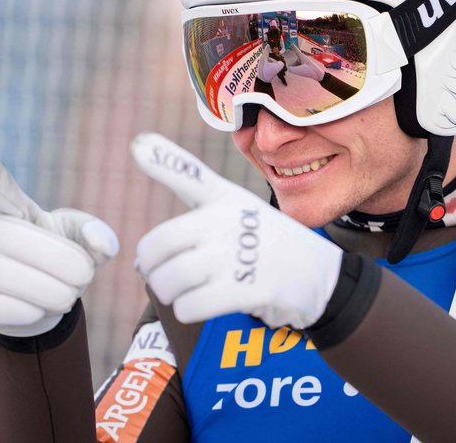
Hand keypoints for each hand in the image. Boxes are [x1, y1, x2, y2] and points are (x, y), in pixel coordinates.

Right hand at [0, 147, 117, 336]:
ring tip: (67, 295)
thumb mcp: (86, 242)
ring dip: (50, 292)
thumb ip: (99, 236)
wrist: (44, 301)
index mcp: (15, 209)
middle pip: (15, 239)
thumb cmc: (63, 259)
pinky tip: (39, 309)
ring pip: (5, 277)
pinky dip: (27, 312)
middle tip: (84, 277)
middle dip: (60, 262)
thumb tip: (99, 244)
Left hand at [131, 133, 342, 328]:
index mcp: (226, 199)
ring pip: (170, 280)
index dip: (164, 160)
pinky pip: (191, 305)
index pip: (192, 176)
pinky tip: (199, 306)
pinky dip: (187, 310)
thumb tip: (138, 263)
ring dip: (168, 293)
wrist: (318, 276)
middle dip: (151, 268)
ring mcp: (237, 254)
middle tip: (160, 275)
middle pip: (158, 245)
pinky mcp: (246, 288)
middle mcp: (228, 221)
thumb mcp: (239, 214)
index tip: (137, 145)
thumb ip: (188, 228)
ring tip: (182, 293)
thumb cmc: (267, 244)